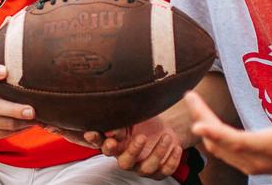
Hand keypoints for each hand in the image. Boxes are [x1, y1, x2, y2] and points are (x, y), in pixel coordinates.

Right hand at [0, 64, 37, 141]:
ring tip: (38, 118)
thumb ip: (7, 76)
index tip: (5, 71)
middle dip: (15, 109)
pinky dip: (20, 129)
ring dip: (23, 122)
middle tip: (32, 111)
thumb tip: (35, 75)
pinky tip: (29, 124)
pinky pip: (6, 133)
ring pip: (4, 123)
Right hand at [52, 118, 181, 178]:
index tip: (95, 132)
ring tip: (166, 136)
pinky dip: (171, 160)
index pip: (103, 144)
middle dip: (133, 151)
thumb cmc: (144, 119)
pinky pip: (164, 171)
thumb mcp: (133, 113)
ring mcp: (142, 166)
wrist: (164, 128)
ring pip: (146, 167)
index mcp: (116, 144)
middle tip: (141, 136)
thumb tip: (112, 100)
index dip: (97, 140)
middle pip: (124, 162)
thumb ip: (122, 112)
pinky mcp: (158, 171)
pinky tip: (176, 147)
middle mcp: (127, 157)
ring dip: (157, 152)